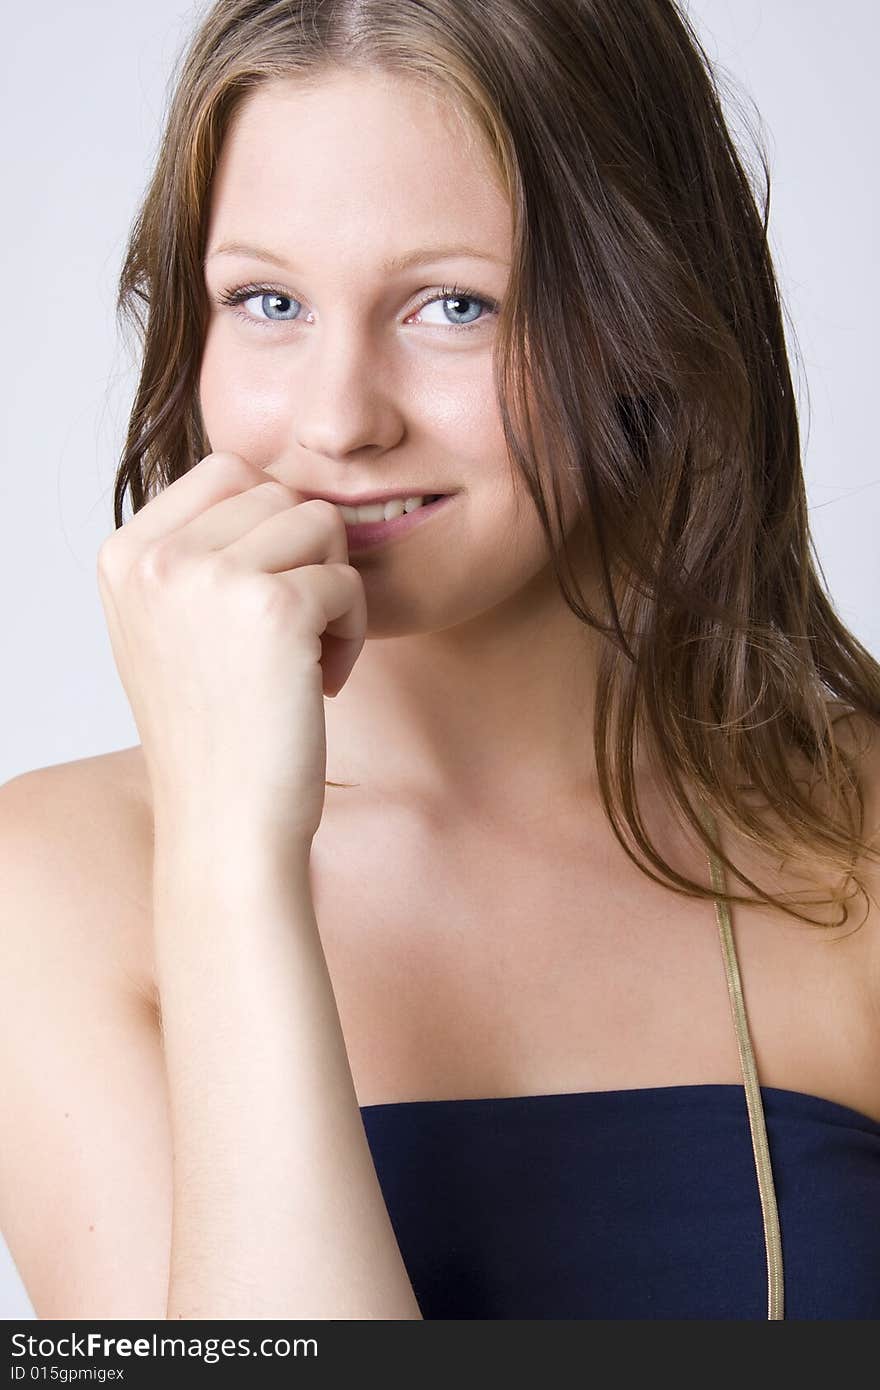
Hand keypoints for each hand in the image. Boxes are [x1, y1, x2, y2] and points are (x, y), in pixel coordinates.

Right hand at [96, 451, 365, 845]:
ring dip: (333, 590)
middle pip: (278, 492)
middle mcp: (156, 556)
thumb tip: (272, 488)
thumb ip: (197, 555)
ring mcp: (209, 576)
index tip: (263, 604)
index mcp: (124, 553)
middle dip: (305, 558)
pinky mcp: (272, 606)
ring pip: (321, 525)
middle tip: (295, 634)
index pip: (227, 471)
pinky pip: (348, 579)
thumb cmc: (213, 735)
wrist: (225, 826)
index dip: (271, 529)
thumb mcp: (169, 629)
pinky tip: (322, 684)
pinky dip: (353, 630)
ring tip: (307, 657)